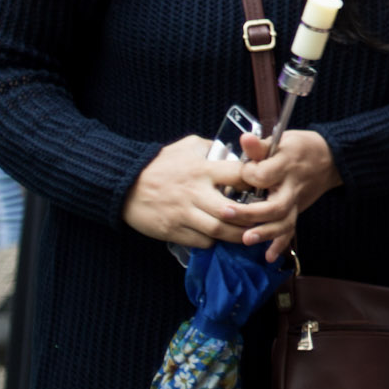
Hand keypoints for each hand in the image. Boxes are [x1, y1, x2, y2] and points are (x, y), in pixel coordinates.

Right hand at [123, 136, 250, 249]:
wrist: (124, 184)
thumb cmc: (160, 164)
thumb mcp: (188, 147)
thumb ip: (212, 148)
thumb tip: (236, 151)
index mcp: (202, 169)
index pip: (239, 176)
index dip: (255, 183)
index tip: (264, 188)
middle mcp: (195, 193)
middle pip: (232, 211)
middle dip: (251, 218)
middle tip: (262, 220)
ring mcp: (183, 214)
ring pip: (218, 230)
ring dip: (236, 235)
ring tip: (248, 235)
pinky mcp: (172, 230)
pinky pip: (200, 241)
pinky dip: (213, 241)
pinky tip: (219, 238)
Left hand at [224, 130, 342, 262]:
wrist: (330, 159)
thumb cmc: (300, 148)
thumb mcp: (281, 141)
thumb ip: (260, 146)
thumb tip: (244, 138)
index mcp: (286, 165)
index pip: (264, 174)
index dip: (249, 174)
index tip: (241, 171)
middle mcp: (292, 187)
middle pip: (275, 206)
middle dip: (250, 213)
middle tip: (226, 213)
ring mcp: (295, 202)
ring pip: (283, 222)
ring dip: (265, 232)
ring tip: (246, 239)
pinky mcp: (296, 211)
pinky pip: (290, 230)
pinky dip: (280, 244)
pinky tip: (268, 256)